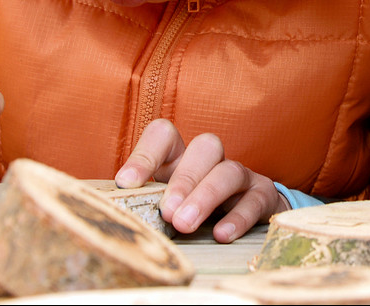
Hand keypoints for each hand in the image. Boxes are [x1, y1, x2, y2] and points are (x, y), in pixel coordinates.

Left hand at [115, 119, 288, 242]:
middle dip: (183, 179)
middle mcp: (211, 160)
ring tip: (185, 224)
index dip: (144, 155)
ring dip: (206, 196)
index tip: (126, 184)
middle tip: (167, 212)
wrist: (245, 221)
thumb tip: (109, 213)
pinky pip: (254, 200)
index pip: (163, 135)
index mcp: (181, 156)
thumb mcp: (165, 202)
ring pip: (228, 171)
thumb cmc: (193, 211)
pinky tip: (222, 235)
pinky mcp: (261, 196)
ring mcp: (240, 175)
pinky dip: (238, 217)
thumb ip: (142, 202)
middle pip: (204, 147)